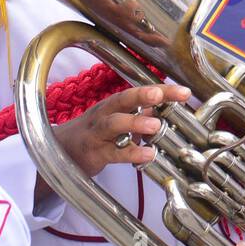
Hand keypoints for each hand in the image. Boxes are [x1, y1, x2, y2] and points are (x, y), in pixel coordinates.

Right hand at [53, 84, 191, 177]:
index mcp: (113, 106)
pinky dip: (130, 153)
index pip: (139, 93)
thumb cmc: (95, 135)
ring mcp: (98, 134)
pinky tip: (148, 155)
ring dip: (134, 123)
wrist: (61, 152)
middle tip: (160, 94)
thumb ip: (141, 118)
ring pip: (114, 124)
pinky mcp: (94, 153)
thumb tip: (168, 114)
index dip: (160, 90)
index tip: (184, 91)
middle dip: (142, 95)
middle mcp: (105, 115)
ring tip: (155, 125)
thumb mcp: (118, 122)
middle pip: (122, 100)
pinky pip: (113, 153)